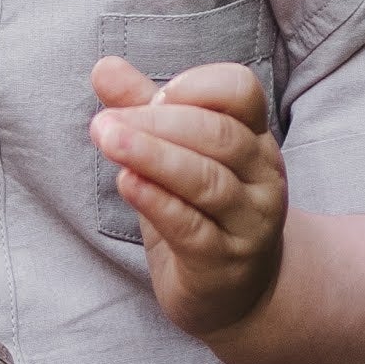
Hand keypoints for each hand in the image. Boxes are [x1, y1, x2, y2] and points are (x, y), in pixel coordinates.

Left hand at [91, 56, 285, 344]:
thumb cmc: (203, 214)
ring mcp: (249, 223)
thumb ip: (144, 110)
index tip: (154, 96)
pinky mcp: (224, 264)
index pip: (242, 92)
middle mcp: (261, 176)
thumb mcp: (176, 157)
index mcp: (253, 138)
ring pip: (207, 181)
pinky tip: (126, 184)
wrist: (239, 297)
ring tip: (107, 140)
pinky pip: (192, 228)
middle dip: (158, 123)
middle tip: (105, 122)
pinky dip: (158, 202)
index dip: (197, 86)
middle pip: (220, 135)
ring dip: (153, 156)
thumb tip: (103, 66)